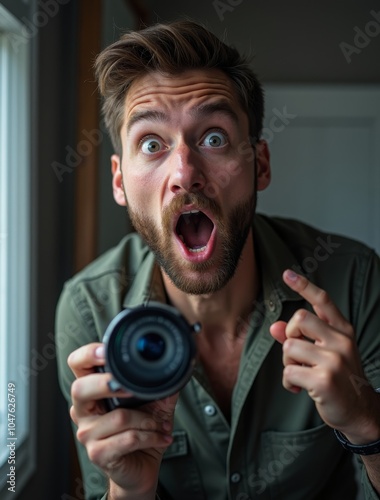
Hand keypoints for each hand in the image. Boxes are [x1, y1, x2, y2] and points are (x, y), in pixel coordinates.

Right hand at [68, 343, 175, 498]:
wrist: (141, 467)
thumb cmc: (141, 431)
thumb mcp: (154, 402)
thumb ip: (159, 383)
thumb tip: (176, 367)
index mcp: (92, 390)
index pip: (77, 364)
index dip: (87, 354)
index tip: (105, 352)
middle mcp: (83, 410)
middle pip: (80, 388)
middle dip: (108, 384)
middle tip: (132, 389)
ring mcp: (87, 433)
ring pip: (119, 416)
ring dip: (148, 420)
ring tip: (159, 425)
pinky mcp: (98, 454)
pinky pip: (129, 438)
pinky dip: (151, 436)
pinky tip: (160, 437)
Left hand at [270, 270, 379, 443]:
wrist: (359, 412)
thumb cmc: (338, 378)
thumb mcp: (324, 353)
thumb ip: (300, 338)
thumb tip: (274, 326)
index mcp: (342, 331)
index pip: (323, 301)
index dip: (304, 286)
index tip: (286, 273)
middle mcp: (341, 341)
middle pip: (299, 319)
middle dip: (290, 336)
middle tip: (297, 354)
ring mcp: (334, 360)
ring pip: (289, 347)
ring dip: (287, 363)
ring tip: (300, 375)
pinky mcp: (324, 380)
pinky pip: (289, 371)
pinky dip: (287, 382)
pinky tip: (299, 389)